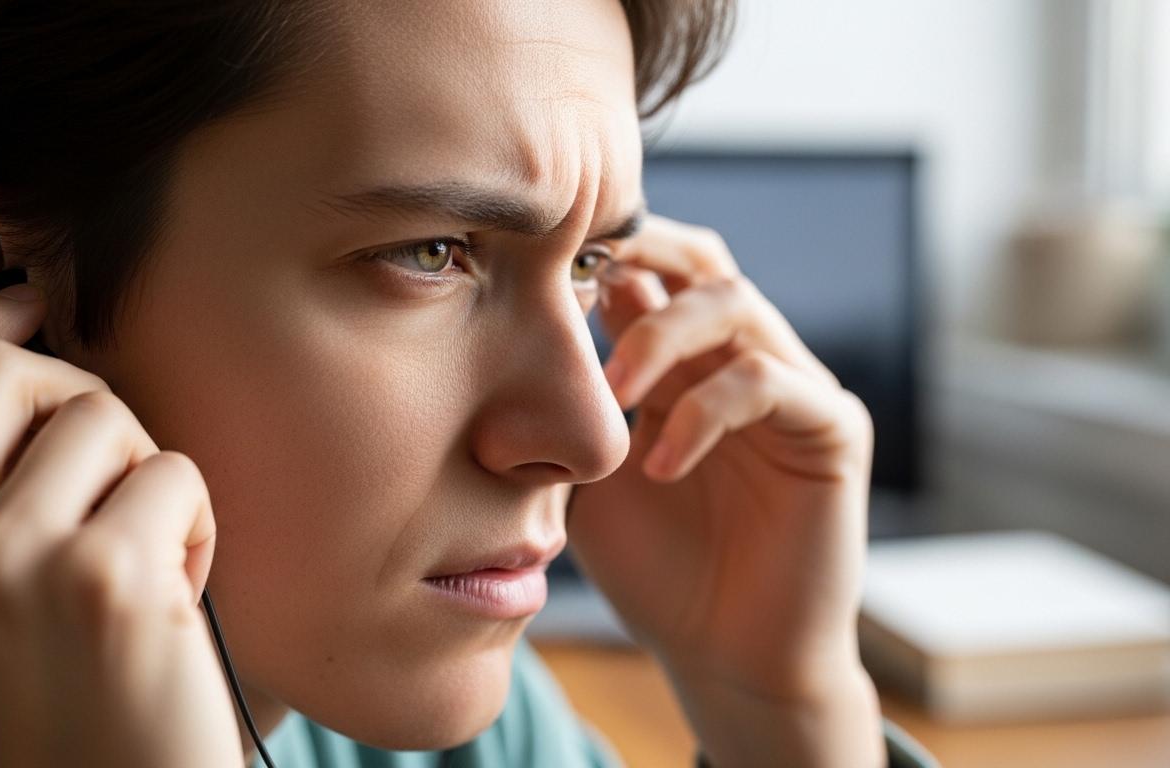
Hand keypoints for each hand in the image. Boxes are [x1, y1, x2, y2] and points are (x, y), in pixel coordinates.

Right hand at [0, 284, 242, 767]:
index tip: (27, 304)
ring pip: (98, 412)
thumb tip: (1, 358)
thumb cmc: (45, 728)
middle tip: (112, 464)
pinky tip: (180, 601)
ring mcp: (1, 569)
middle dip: (72, 394)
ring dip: (143, 472)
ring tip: (146, 561)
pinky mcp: (105, 583)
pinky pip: (176, 472)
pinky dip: (197, 525)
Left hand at [565, 215, 883, 763]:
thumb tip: (519, 330)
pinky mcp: (831, 429)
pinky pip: (770, 380)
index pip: (647, 270)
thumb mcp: (586, 480)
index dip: (594, 256)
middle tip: (576, 279)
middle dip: (638, 250)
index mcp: (678, 364)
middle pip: (700, 256)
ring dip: (661, 335)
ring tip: (613, 393)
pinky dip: (705, 411)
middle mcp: (735, 361)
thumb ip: (569, 409)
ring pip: (734, 302)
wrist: (724, 657)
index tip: (531, 269)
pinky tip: (661, 467)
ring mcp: (790, 388)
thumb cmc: (654, 570)